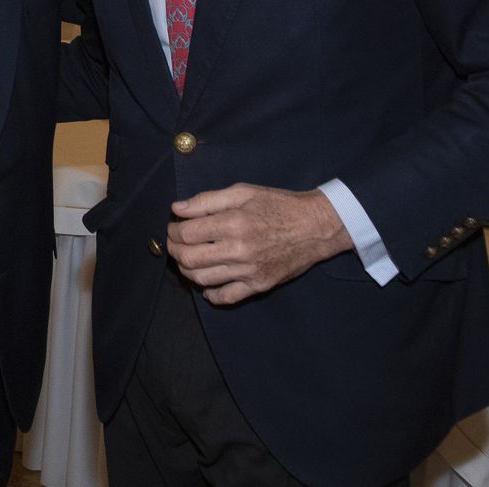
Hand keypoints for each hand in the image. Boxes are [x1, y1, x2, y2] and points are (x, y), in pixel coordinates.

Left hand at [168, 184, 352, 304]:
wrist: (315, 227)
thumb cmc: (278, 205)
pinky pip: (226, 297)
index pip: (186, 234)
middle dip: (174, 250)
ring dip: (187, 270)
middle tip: (174, 243)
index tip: (173, 226)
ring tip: (187, 259)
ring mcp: (249, 271)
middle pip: (189, 258)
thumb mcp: (243, 192)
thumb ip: (207, 200)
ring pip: (202, 279)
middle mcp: (239, 250)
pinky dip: (210, 294)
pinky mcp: (259, 285)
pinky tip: (207, 284)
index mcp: (233, 222)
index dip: (173, 230)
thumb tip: (178, 209)